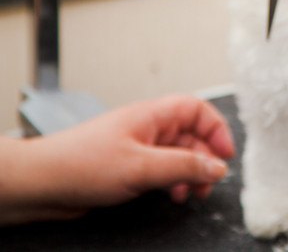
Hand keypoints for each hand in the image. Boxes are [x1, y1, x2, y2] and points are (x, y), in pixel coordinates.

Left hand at [2, 95, 234, 224]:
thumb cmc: (81, 164)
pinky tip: (171, 196)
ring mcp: (139, 148)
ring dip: (189, 175)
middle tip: (208, 183)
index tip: (225, 155)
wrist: (41, 184)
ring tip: (188, 195)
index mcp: (153, 115)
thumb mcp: (141, 166)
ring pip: (178, 157)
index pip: (197, 110)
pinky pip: (162, 171)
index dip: (216, 129)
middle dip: (203, 160)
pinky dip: (173, 183)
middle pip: (192, 136)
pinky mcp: (130, 168)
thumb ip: (184, 166)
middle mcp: (148, 128)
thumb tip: (217, 167)